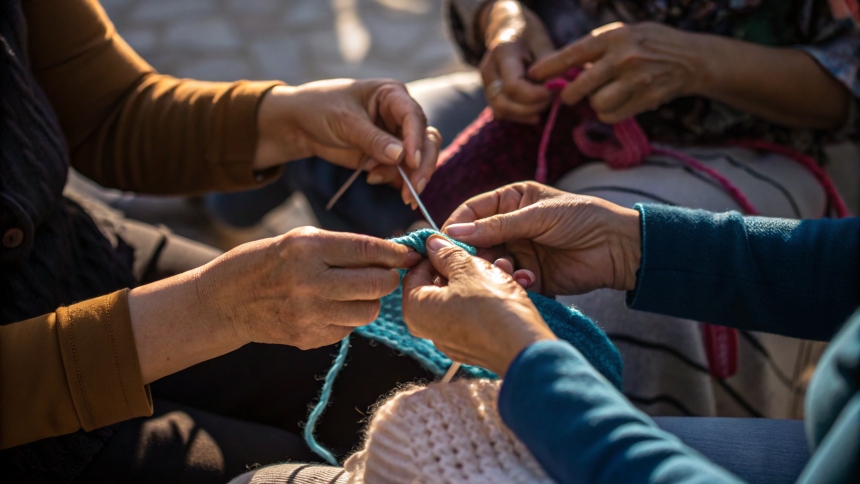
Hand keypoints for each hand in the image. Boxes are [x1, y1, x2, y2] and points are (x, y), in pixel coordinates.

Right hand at [196, 227, 421, 349]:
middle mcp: (310, 281)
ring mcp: (309, 313)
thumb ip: (342, 247)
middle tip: (384, 274)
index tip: (409, 254)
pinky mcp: (308, 338)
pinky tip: (330, 308)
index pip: (368, 250)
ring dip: (370, 300)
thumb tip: (389, 254)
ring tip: (354, 292)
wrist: (224, 301)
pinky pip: (349, 329)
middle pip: (376, 284)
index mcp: (308, 248)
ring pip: (369, 311)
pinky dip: (348, 318)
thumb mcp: (299, 240)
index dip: (395, 253)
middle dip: (389, 279)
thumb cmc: (266, 262)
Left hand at [254, 79, 440, 204]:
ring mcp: (396, 137)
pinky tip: (372, 179)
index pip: (414, 117)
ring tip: (374, 179)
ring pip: (418, 159)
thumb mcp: (345, 121)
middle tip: (413, 190)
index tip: (412, 162)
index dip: (416, 140)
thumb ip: (373, 139)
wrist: (299, 124)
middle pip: (426, 140)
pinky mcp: (387, 157)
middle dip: (421, 165)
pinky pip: (402, 171)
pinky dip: (394, 181)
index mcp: (392, 95)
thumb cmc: (321, 108)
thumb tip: (401, 156)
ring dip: (405, 176)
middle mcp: (400, 116)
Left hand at [402, 235, 555, 375]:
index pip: (415, 271)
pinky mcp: (472, 346)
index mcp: (417, 309)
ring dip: (479, 278)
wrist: (525, 348)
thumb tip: (433, 244)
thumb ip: (447, 254)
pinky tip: (506, 285)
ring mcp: (450, 340)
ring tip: (502, 266)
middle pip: (439, 285)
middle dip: (462, 265)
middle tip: (481, 254)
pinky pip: (473, 314)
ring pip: (460, 297)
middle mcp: (428, 329)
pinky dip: (486, 298)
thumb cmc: (493, 306)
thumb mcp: (469, 268)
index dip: (434, 253)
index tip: (453, 243)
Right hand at [443, 181, 640, 295]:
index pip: (472, 213)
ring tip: (510, 272)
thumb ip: (496, 226)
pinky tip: (530, 281)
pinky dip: (515, 283)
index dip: (456, 227)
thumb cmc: (583, 217)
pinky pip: (510, 282)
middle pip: (476, 242)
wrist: (619, 248)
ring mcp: (520, 253)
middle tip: (471, 266)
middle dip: (473, 255)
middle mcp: (510, 227)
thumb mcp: (537, 215)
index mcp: (510, 201)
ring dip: (496, 270)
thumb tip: (454, 233)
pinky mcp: (531, 277)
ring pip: (491, 265)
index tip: (443, 243)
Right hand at [479, 1, 554, 122]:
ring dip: (525, 114)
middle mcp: (488, 71)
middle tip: (550, 99)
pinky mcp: (489, 93)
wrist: (507, 27)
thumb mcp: (542, 42)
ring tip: (544, 105)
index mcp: (501, 53)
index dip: (534, 95)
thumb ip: (548, 67)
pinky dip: (520, 116)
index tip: (552, 91)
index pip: (513, 86)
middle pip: (503, 104)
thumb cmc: (528, 33)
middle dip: (530, 108)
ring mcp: (486, 84)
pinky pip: (502, 112)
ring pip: (500, 111)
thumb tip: (557, 89)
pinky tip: (536, 113)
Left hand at [529, 22, 707, 123]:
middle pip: (579, 87)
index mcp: (613, 37)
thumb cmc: (649, 43)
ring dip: (593, 104)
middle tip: (570, 95)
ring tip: (602, 94)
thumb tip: (560, 67)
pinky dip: (608, 113)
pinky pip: (611, 116)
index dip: (549, 67)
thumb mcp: (623, 33)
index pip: (572, 54)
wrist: (692, 59)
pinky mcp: (645, 100)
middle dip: (569, 95)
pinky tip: (615, 103)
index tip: (533, 76)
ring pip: (596, 104)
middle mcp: (623, 58)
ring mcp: (636, 81)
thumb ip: (595, 48)